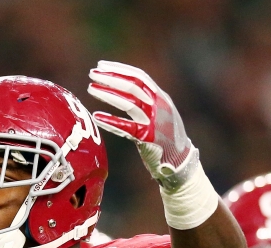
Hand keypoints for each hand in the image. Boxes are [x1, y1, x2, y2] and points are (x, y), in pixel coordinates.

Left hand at [87, 61, 194, 188]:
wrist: (180, 159)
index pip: (139, 77)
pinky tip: (97, 116)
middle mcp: (158, 106)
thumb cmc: (166, 135)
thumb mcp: (160, 112)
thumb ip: (146, 100)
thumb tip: (124, 87)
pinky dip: (111, 121)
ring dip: (108, 94)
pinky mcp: (147, 137)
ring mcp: (153, 121)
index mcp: (161, 97)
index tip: (101, 65)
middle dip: (111, 77)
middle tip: (92, 73)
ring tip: (91, 89)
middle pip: (132, 86)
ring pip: (128, 103)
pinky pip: (126, 128)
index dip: (120, 69)